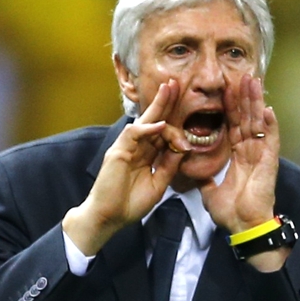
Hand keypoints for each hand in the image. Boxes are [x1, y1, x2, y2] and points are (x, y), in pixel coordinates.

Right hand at [62, 79, 190, 254]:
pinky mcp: (117, 152)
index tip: (190, 114)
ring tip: (169, 91)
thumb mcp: (159, 183)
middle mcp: (136, 146)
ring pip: (145, 122)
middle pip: (154, 119)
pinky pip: (133, 134)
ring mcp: (126, 147)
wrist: (109, 217)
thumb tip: (184, 148)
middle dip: (165, 101)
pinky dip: (147, 128)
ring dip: (159, 107)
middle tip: (176, 83)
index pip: (162, 131)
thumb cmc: (130, 203)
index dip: (175, 120)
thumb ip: (170, 164)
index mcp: (146, 153)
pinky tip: (160, 124)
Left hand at [200, 74, 278, 234]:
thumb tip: (193, 172)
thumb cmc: (230, 212)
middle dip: (244, 97)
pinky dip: (270, 125)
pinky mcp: (269, 162)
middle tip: (242, 75)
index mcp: (239, 156)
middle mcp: (251, 152)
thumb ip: (205, 178)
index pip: (233, 126)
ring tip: (254, 82)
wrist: (242, 226)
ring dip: (256, 102)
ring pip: (258, 123)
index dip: (230, 108)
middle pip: (246, 118)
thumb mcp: (210, 191)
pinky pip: (270, 140)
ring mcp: (261, 155)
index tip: (225, 90)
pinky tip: (268, 108)